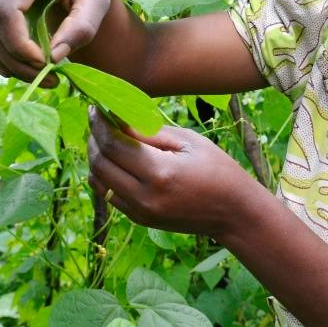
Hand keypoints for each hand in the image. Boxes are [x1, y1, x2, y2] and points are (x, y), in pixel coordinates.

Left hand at [86, 105, 264, 239]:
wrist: (234, 212)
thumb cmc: (218, 169)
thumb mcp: (189, 141)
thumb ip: (150, 131)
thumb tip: (117, 117)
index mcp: (161, 172)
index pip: (114, 144)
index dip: (100, 123)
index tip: (96, 107)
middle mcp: (145, 196)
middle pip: (101, 162)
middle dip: (93, 137)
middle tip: (97, 120)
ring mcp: (140, 212)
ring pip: (98, 181)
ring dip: (95, 157)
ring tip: (102, 137)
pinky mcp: (139, 219)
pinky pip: (109, 194)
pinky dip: (104, 174)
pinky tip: (112, 159)